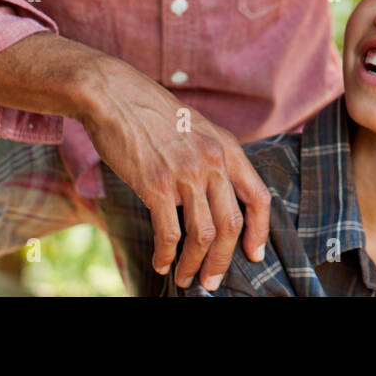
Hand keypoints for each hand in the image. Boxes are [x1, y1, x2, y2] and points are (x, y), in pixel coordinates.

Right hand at [74, 58, 271, 291]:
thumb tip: (217, 197)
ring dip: (195, 264)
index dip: (260, 231)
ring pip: (204, 234)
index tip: (254, 254)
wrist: (115, 95)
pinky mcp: (156, 185)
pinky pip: (169, 233)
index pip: (258, 197)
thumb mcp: (198, 129)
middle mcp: (213, 161)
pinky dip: (167, 255)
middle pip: (232, 225)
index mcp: (228, 148)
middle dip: (223, 260)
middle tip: (212, 280)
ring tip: (186, 278)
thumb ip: (212, 158)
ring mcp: (186, 173)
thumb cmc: (152, 114)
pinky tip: (161, 263)